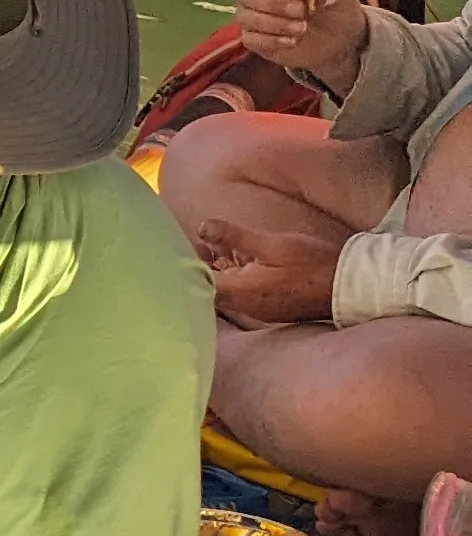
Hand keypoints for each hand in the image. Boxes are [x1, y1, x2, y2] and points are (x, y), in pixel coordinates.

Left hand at [196, 217, 337, 328]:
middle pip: (212, 285)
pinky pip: (247, 291)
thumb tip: (202, 227)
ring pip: (230, 288)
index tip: (185, 245)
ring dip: (223, 267)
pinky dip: (240, 274)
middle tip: (200, 242)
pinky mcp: (273, 306)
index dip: (189, 263)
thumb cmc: (312, 264)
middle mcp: (245, 305)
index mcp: (240, 292)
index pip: (199, 281)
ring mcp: (259, 308)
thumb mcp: (271, 244)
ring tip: (217, 245)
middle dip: (204, 263)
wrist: (350, 288)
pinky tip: (243, 257)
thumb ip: (233, 236)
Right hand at [234, 0, 366, 94]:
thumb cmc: (336, 9)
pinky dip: (271, 41)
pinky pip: (250, 39)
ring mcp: (254, 17)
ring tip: (302, 29)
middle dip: (273, 3)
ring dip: (274, 23)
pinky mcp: (255, 39)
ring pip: (246, 16)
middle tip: (302, 12)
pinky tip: (293, 42)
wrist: (340, 40)